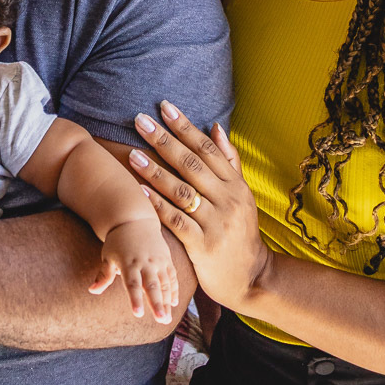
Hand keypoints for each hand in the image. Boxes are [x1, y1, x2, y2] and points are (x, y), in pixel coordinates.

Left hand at [89, 217, 178, 323]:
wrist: (134, 219)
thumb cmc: (118, 241)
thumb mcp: (108, 256)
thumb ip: (104, 275)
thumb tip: (92, 290)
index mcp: (129, 263)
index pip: (132, 284)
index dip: (135, 299)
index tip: (138, 314)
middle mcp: (145, 262)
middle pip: (152, 285)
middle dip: (157, 303)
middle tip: (161, 320)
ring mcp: (158, 260)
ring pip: (164, 282)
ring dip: (166, 301)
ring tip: (167, 318)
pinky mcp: (166, 258)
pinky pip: (172, 276)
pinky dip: (173, 289)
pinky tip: (173, 303)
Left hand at [128, 103, 271, 313]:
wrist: (251, 278)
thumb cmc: (240, 233)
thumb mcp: (241, 196)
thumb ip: (229, 162)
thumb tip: (216, 126)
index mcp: (236, 185)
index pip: (207, 148)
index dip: (185, 126)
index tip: (164, 106)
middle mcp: (228, 200)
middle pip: (192, 164)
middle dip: (164, 140)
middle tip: (140, 120)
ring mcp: (216, 224)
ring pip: (182, 191)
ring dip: (155, 171)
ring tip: (132, 154)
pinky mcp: (204, 247)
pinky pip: (177, 222)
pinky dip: (158, 205)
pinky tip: (140, 191)